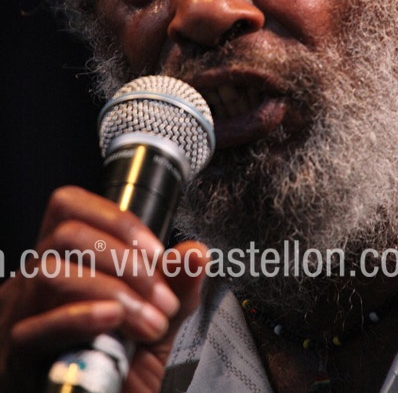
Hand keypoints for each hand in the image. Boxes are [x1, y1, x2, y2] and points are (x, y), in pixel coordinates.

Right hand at [0, 186, 206, 392]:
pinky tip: (114, 320)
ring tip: (150, 324)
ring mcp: (19, 317)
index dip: (117, 219)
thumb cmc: (116, 375)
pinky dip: (82, 316)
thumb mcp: (155, 327)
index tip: (157, 253)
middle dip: (126, 260)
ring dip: (113, 291)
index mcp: (64, 265)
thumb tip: (195, 253)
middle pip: (66, 235)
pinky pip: (37, 326)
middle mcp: (34, 283)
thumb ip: (175, 289)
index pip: (70, 207)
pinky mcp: (14, 358)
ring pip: (51, 273)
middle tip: (163, 300)